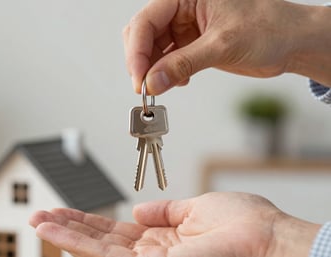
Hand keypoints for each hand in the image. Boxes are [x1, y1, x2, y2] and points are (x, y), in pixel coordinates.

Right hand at [30, 192, 319, 256]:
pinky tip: (60, 234)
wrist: (268, 237)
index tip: (68, 211)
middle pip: (102, 240)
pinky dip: (81, 244)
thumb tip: (137, 208)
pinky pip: (109, 255)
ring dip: (68, 235)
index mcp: (164, 239)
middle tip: (41, 215)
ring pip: (99, 250)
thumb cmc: (242, 222)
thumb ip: (165, 211)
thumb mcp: (196, 208)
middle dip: (71, 228)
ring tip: (40, 220)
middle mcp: (152, 254)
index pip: (118, 230)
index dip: (92, 221)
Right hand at [123, 0, 330, 94]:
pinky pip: (168, 60)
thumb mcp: (222, 45)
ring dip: (153, 70)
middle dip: (141, 61)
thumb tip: (153, 82)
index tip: (139, 78)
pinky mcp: (192, 45)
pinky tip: (179, 81)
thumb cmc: (268, 28)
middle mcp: (182, 10)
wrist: (291, 43)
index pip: (147, 21)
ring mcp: (186, 28)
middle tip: (145, 86)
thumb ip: (183, 64)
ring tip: (162, 86)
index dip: (137, 51)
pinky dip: (166, 74)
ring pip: (153, 49)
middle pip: (144, 34)